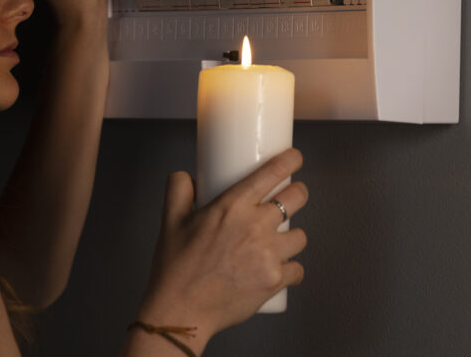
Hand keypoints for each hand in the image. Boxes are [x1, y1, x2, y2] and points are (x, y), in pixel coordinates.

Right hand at [137, 149, 308, 348]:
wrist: (180, 311)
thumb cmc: (175, 268)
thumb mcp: (169, 220)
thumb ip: (178, 189)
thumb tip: (187, 176)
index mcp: (232, 206)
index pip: (272, 173)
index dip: (290, 160)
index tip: (295, 158)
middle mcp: (256, 226)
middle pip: (297, 198)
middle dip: (298, 193)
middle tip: (292, 197)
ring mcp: (268, 255)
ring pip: (300, 236)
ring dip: (293, 235)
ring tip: (282, 239)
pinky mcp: (274, 280)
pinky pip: (298, 269)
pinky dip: (291, 269)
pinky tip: (280, 269)